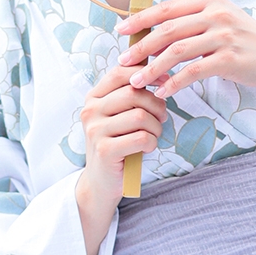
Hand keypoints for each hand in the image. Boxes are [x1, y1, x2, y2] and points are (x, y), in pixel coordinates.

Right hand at [75, 62, 166, 254]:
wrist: (101, 182)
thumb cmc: (118, 145)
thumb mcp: (121, 116)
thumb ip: (132, 95)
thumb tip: (160, 73)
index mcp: (94, 97)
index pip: (121, 73)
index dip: (147, 74)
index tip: (165, 83)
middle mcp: (90, 110)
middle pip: (134, 94)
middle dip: (156, 106)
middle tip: (162, 119)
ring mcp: (95, 130)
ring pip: (140, 116)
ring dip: (156, 127)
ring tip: (153, 136)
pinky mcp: (104, 150)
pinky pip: (141, 137)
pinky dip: (151, 142)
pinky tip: (147, 148)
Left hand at [116, 0, 255, 147]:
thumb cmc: (244, 42)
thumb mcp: (219, 23)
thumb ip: (191, 23)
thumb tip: (153, 33)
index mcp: (208, 2)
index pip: (167, 9)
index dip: (140, 19)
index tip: (120, 31)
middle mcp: (215, 14)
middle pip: (168, 29)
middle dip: (141, 47)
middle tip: (122, 61)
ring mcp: (224, 35)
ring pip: (178, 50)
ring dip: (154, 68)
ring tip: (137, 82)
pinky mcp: (230, 58)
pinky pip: (195, 71)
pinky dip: (175, 83)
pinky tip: (163, 93)